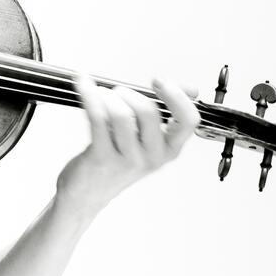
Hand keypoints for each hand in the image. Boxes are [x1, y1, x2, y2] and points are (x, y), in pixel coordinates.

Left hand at [56, 74, 200, 217]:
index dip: (176, 96)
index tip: (159, 81)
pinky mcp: (101, 158)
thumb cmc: (116, 162)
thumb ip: (167, 113)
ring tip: (99, 94)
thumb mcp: (146, 140)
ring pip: (121, 114)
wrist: (87, 193)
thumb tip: (190, 89)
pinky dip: (89, 96)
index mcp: (169, 150)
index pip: (188, 120)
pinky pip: (97, 118)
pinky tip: (85, 87)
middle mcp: (153, 157)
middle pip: (148, 112)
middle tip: (116, 92)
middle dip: (128, 93)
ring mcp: (127, 159)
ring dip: (107, 96)